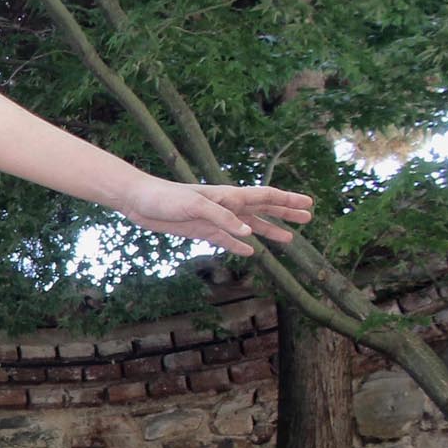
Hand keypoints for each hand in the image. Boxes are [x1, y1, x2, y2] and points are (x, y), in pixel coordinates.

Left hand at [115, 175, 312, 255]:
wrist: (139, 202)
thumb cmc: (166, 198)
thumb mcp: (195, 207)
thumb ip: (222, 219)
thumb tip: (249, 234)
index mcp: (228, 196)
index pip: (264, 197)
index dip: (287, 200)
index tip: (309, 204)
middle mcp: (226, 207)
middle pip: (263, 210)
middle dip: (285, 214)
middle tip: (307, 218)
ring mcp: (215, 220)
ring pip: (249, 226)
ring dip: (269, 231)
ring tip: (288, 239)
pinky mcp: (201, 231)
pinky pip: (226, 240)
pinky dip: (239, 245)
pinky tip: (250, 251)